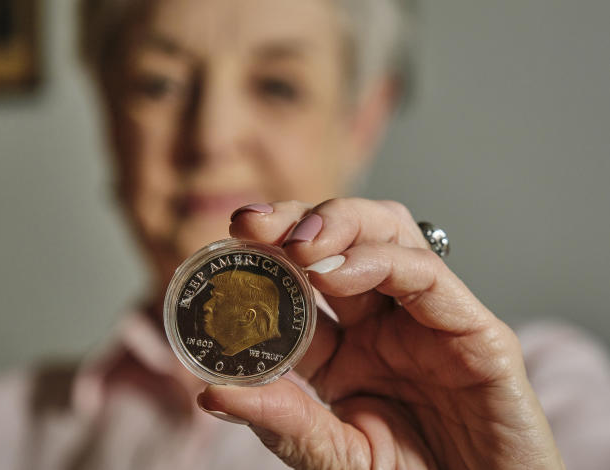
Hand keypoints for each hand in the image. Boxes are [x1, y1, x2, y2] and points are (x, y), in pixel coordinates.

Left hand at [197, 198, 563, 469]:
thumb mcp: (334, 456)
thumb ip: (283, 422)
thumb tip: (210, 393)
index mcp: (346, 348)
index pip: (301, 280)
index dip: (266, 252)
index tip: (230, 238)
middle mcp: (385, 322)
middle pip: (344, 238)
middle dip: (297, 220)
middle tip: (253, 225)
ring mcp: (429, 320)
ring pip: (388, 234)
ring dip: (339, 224)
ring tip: (297, 245)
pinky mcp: (476, 332)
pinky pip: (429, 275)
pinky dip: (381, 261)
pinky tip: (338, 273)